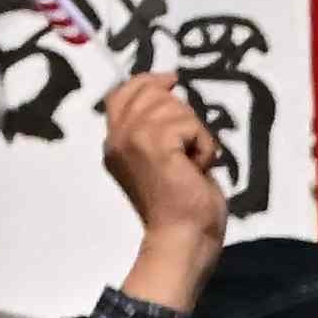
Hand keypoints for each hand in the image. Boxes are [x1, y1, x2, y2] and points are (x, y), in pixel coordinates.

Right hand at [95, 62, 232, 299]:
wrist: (182, 237)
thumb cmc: (180, 206)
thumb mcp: (162, 159)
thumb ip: (155, 130)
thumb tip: (169, 94)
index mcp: (114, 144)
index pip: (121, 93)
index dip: (148, 81)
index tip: (172, 80)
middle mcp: (116, 139)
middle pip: (151, 93)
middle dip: (181, 113)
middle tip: (188, 148)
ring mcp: (132, 140)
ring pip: (173, 106)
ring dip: (195, 133)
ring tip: (191, 163)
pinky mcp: (154, 144)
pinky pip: (189, 124)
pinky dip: (203, 145)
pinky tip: (197, 169)